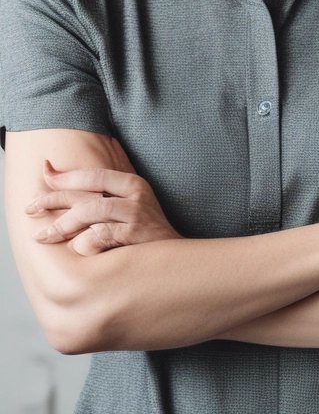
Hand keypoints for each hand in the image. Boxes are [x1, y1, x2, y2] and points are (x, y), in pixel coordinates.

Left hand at [25, 161, 180, 255]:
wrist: (173, 261)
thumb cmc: (143, 235)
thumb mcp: (128, 210)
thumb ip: (100, 200)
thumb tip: (60, 188)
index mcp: (132, 184)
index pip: (92, 175)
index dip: (65, 175)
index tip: (43, 173)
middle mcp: (135, 195)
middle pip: (86, 192)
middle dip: (53, 199)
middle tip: (30, 208)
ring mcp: (136, 214)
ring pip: (90, 210)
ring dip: (61, 224)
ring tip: (42, 236)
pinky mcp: (135, 235)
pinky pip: (99, 235)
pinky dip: (84, 242)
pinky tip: (76, 249)